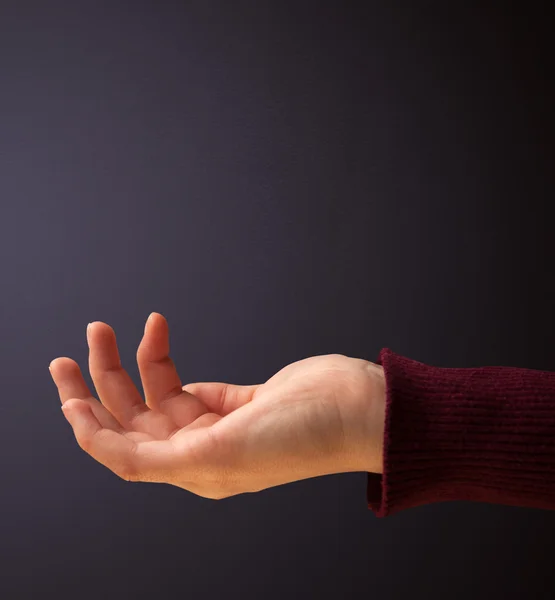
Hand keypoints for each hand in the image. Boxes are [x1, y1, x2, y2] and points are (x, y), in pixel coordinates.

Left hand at [49, 313, 385, 498]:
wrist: (356, 407)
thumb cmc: (304, 435)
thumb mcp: (224, 452)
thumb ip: (160, 458)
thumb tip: (107, 450)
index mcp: (196, 471)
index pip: (125, 453)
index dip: (90, 425)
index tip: (68, 392)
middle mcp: (201, 451)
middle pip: (135, 418)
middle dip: (102, 380)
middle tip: (85, 340)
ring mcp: (218, 424)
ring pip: (157, 393)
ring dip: (131, 360)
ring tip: (111, 327)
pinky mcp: (235, 399)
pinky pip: (186, 378)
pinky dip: (165, 354)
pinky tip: (157, 331)